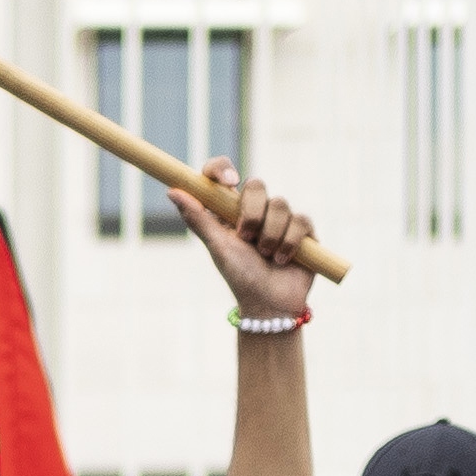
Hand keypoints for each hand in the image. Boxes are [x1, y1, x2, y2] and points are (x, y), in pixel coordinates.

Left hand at [172, 168, 323, 328]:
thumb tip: (172, 190)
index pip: (221, 174)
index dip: (222, 170)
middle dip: (252, 214)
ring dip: (270, 235)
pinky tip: (284, 259)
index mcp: (228, 210)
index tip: (229, 182)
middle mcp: (254, 209)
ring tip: (267, 257)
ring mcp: (279, 218)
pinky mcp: (302, 229)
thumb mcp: (218, 247)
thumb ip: (198, 218)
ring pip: (280, 203)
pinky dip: (290, 242)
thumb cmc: (240, 277)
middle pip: (256, 185)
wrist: (270, 304)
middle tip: (247, 239)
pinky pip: (300, 220)